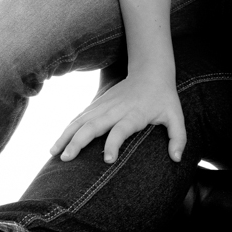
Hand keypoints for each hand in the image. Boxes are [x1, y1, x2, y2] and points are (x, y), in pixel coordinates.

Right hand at [50, 71, 186, 163]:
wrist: (150, 71)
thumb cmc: (163, 98)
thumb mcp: (175, 116)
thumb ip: (178, 137)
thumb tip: (177, 159)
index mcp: (134, 114)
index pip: (121, 130)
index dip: (114, 144)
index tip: (107, 159)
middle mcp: (116, 109)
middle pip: (94, 125)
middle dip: (78, 142)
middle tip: (66, 159)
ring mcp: (104, 106)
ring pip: (81, 120)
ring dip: (66, 136)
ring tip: (53, 153)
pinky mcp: (97, 104)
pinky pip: (79, 117)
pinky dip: (67, 129)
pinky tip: (57, 144)